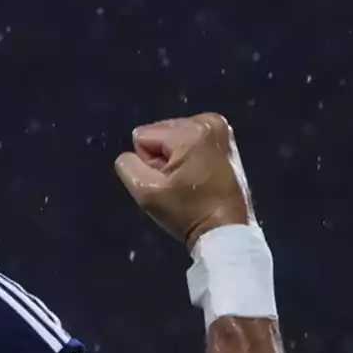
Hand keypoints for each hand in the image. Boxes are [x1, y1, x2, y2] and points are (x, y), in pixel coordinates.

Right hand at [114, 113, 255, 249]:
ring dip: (174, 160)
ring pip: (172, 139)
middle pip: (159, 134)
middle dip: (162, 159)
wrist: (225, 230)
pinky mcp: (225, 140)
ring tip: (188, 182)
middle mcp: (208, 121)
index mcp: (191, 131)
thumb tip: (131, 155)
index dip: (148, 164)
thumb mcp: (146, 192)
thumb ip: (127, 165)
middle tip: (178, 185)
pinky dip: (188, 158)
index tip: (167, 184)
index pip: (142, 137)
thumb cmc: (188, 213)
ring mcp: (219, 129)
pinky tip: (198, 177)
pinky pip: (188, 142)